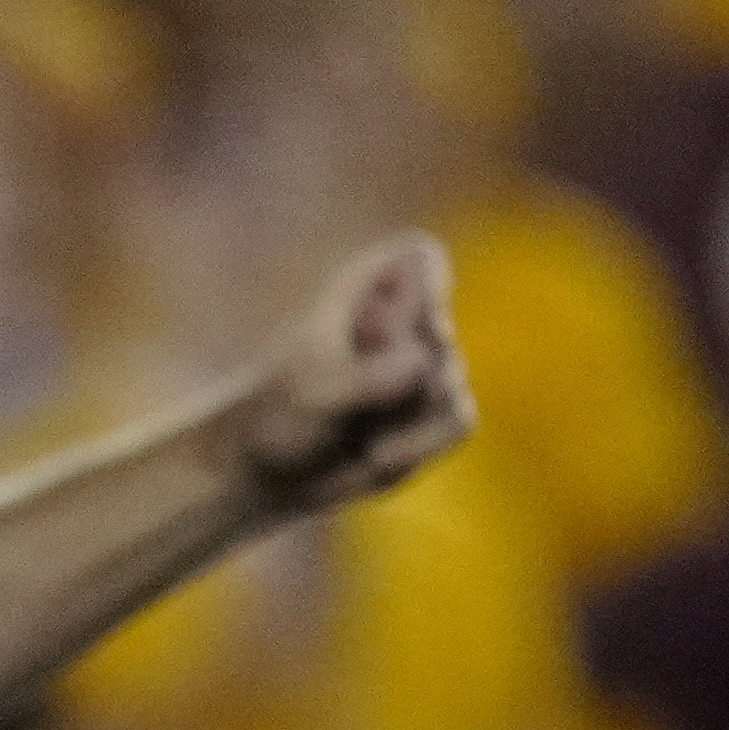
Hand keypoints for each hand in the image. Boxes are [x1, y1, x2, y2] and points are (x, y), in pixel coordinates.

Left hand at [229, 232, 471, 514]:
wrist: (269, 471)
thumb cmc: (275, 414)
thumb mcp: (309, 391)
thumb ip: (363, 376)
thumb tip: (421, 362)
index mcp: (365, 288)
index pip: (419, 258)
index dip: (423, 286)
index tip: (398, 320)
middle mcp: (403, 318)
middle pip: (436, 335)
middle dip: (401, 378)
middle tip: (355, 404)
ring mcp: (425, 365)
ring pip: (449, 383)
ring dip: (404, 418)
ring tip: (357, 436)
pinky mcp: (437, 410)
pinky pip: (458, 420)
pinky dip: (418, 443)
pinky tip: (374, 456)